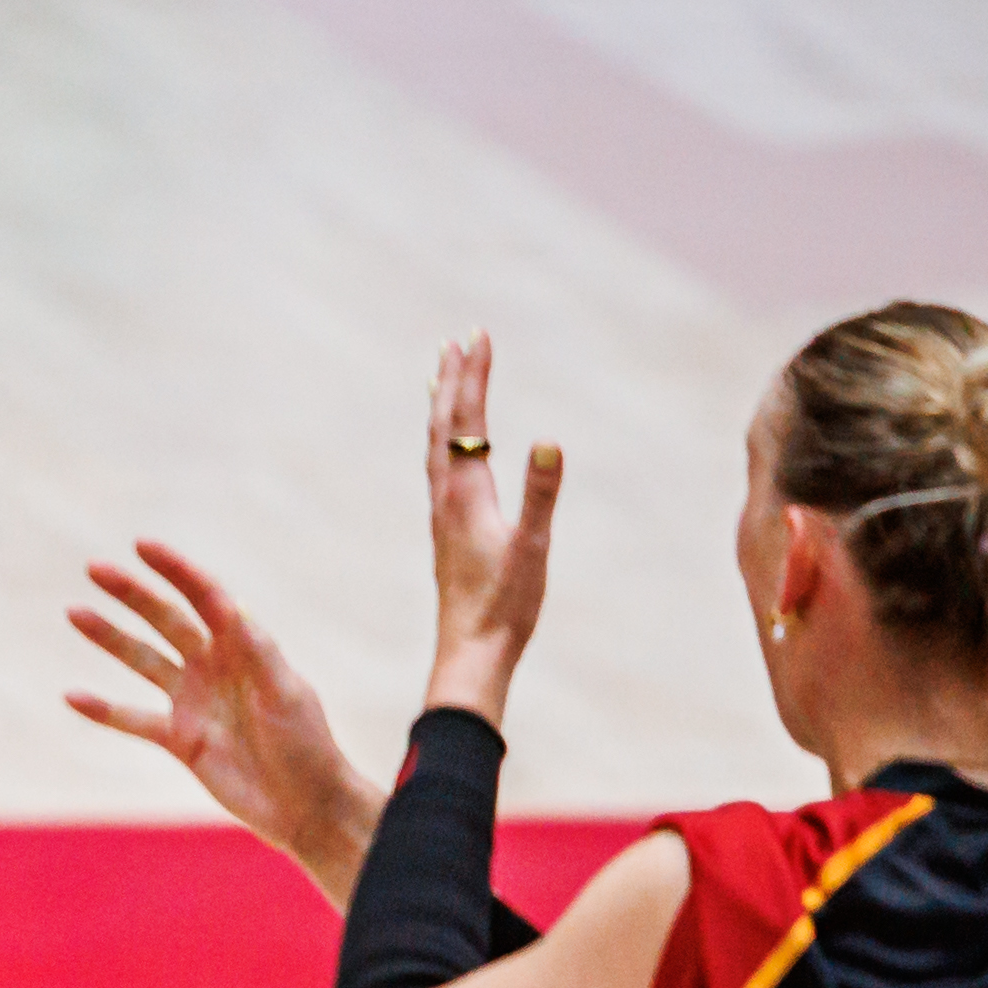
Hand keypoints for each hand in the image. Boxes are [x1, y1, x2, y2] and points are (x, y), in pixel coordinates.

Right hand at [65, 539, 372, 898]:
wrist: (306, 806)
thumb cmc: (306, 744)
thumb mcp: (285, 693)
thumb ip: (256, 651)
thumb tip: (228, 606)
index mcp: (244, 646)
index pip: (204, 596)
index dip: (175, 569)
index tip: (142, 546)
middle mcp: (214, 665)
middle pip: (165, 619)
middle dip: (132, 593)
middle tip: (94, 569)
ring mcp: (194, 701)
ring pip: (143, 660)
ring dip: (109, 638)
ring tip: (75, 612)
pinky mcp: (180, 740)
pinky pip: (134, 720)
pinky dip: (104, 710)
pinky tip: (72, 696)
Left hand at [419, 333, 563, 724]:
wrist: (471, 652)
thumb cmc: (505, 605)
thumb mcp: (533, 548)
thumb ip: (541, 494)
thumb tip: (549, 441)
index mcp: (465, 495)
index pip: (467, 422)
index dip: (473, 376)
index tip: (477, 335)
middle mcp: (446, 498)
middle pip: (445, 425)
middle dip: (453, 379)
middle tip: (458, 339)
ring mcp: (443, 514)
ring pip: (437, 447)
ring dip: (443, 406)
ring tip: (442, 375)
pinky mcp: (448, 531)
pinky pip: (441, 469)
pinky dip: (444, 441)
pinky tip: (451, 448)